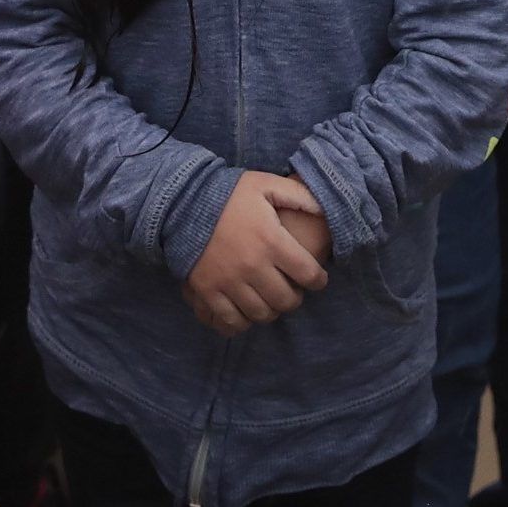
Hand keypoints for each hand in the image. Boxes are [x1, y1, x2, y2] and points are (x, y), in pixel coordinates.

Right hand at [183, 171, 327, 336]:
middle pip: (286, 300)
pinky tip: (247, 311)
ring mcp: (229, 281)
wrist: (182, 201)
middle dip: (295, 298)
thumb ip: (297, 194)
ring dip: (271, 310)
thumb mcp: (265, 184)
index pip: (309, 274)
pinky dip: (243, 322)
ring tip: (270, 299)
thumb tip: (325, 207)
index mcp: (271, 240)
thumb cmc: (228, 193)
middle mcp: (253, 266)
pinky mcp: (208, 290)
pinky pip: (231, 320)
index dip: (318, 280)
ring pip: (262, 314)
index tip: (317, 279)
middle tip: (293, 290)